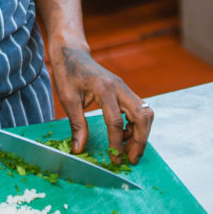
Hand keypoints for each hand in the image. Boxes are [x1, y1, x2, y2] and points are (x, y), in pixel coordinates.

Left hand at [50, 46, 153, 164]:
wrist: (72, 52)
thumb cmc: (68, 73)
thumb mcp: (67, 99)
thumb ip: (76, 124)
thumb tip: (79, 149)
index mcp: (104, 88)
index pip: (116, 121)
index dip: (116, 143)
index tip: (114, 160)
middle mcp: (120, 87)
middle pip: (142, 115)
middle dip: (140, 140)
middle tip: (131, 159)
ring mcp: (125, 87)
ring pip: (145, 112)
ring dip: (141, 133)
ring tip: (127, 149)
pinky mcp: (125, 90)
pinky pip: (139, 109)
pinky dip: (136, 124)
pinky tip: (123, 134)